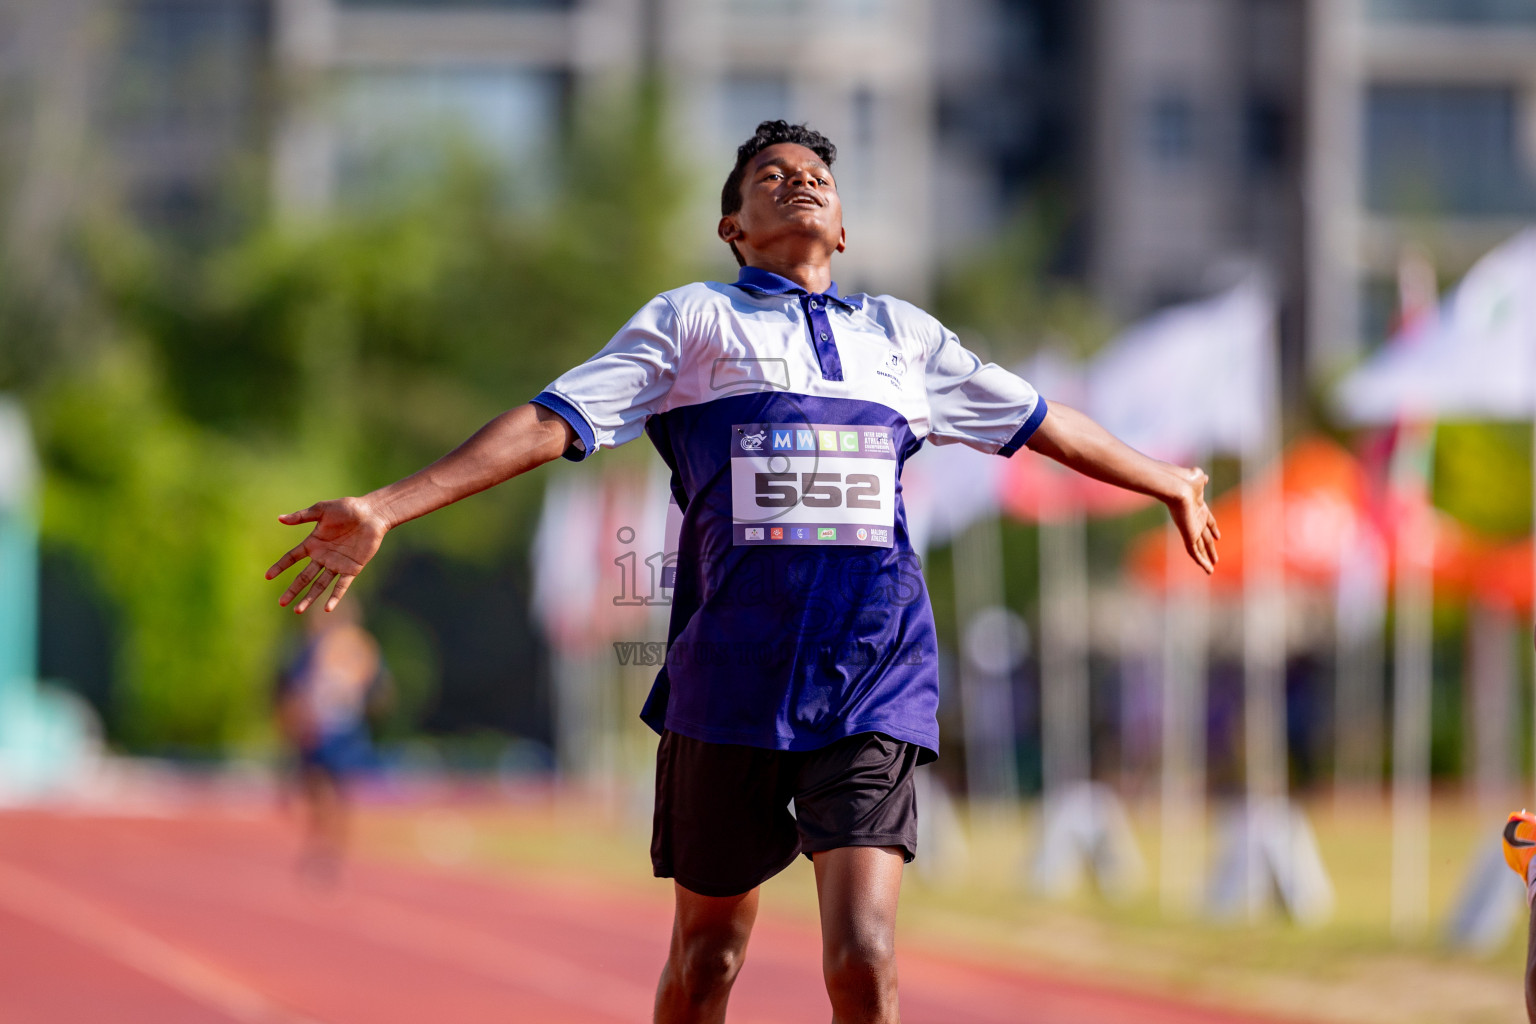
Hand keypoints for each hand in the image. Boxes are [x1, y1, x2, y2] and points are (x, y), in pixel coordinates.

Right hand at [265, 496, 389, 612]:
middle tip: (281, 603)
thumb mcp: (322, 510)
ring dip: (309, 598)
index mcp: (313, 543)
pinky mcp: (351, 568)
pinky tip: (327, 608)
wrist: (372, 514)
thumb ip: (302, 516)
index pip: (292, 558)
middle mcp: (323, 557)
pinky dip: (335, 597)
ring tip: (298, 610)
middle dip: (293, 590)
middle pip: (304, 577)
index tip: (268, 576)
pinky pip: (341, 586)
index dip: (280, 566)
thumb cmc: (347, 509)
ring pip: (319, 585)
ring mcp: (337, 564)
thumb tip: (279, 519)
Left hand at [1166, 466, 1219, 573]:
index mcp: (1199, 508)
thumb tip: (1203, 476)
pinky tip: (1207, 570)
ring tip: (1211, 569)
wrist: (1178, 487)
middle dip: (1210, 549)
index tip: (1218, 536)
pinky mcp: (1188, 535)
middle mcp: (1195, 521)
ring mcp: (1191, 529)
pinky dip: (1201, 562)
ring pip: (1199, 548)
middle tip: (1215, 559)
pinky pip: (1195, 552)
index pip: (1208, 521)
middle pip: (1204, 538)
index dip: (1213, 528)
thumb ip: (1199, 478)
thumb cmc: (1186, 481)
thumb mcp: (1196, 478)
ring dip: (1206, 559)